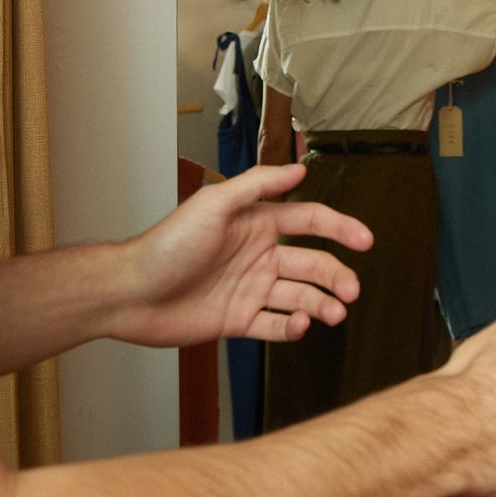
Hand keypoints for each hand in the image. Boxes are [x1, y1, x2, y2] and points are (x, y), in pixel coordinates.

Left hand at [109, 164, 371, 346]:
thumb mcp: (213, 204)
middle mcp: (258, 255)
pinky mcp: (238, 320)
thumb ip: (257, 186)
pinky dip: (293, 327)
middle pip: (312, 263)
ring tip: (333, 314)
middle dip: (336, 276)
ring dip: (322, 304)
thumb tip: (300, 169)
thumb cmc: (167, 244)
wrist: (130, 293)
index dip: (340, 228)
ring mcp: (250, 289)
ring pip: (300, 296)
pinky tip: (299, 326)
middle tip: (351, 292)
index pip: (309, 221)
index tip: (365, 240)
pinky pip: (275, 326)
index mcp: (256, 223)